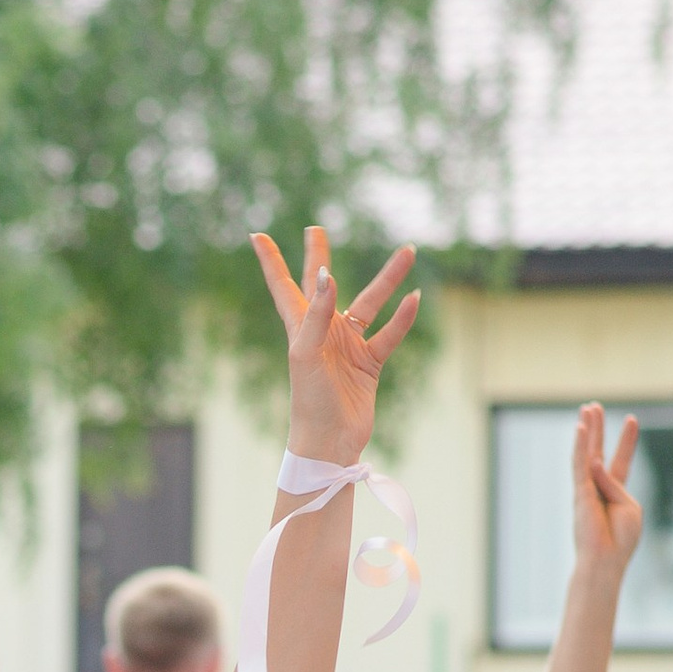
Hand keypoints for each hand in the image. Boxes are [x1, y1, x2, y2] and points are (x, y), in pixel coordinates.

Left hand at [251, 225, 418, 467]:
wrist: (329, 442)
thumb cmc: (310, 400)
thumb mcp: (307, 353)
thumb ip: (318, 313)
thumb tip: (329, 275)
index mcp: (300, 326)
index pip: (284, 286)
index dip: (271, 261)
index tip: (257, 235)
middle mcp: (323, 331)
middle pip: (323, 285)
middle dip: (319, 256)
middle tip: (316, 229)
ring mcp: (347, 346)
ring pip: (370, 303)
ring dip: (389, 279)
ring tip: (408, 251)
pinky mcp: (369, 363)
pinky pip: (389, 334)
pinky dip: (402, 318)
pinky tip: (415, 298)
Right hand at [570, 401, 642, 582]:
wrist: (605, 561)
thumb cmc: (621, 540)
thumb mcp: (629, 507)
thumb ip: (616, 484)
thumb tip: (596, 466)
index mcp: (616, 494)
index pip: (621, 462)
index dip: (627, 442)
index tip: (633, 420)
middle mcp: (598, 489)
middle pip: (597, 452)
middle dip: (598, 429)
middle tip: (594, 406)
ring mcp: (587, 490)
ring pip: (586, 453)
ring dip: (588, 430)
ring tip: (588, 407)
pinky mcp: (580, 493)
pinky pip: (579, 464)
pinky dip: (580, 446)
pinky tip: (580, 427)